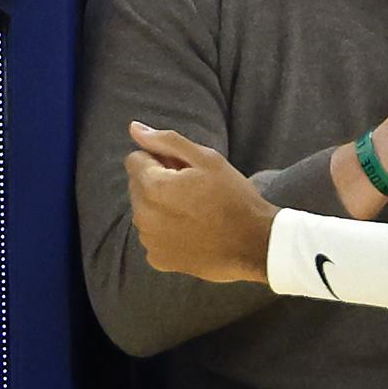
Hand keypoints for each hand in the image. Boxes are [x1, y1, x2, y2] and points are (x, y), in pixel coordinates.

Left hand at [126, 123, 277, 283]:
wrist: (254, 244)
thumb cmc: (233, 197)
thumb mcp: (206, 159)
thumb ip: (166, 141)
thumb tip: (134, 128)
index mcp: (153, 187)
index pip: (135, 159)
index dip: (160, 159)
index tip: (184, 170)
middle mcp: (143, 216)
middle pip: (137, 185)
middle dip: (157, 182)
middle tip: (191, 188)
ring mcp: (149, 241)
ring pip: (144, 210)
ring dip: (160, 206)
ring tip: (193, 210)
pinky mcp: (158, 260)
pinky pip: (151, 234)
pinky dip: (164, 231)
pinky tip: (190, 230)